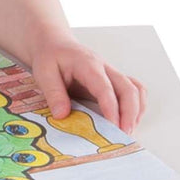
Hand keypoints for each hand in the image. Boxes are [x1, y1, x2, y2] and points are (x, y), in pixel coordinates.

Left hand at [28, 30, 147, 134]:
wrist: (55, 44)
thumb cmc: (50, 56)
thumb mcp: (43, 72)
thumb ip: (53, 93)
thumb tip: (62, 115)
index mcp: (88, 65)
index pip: (105, 88)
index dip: (112, 108)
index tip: (114, 126)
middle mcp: (105, 69)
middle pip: (128, 89)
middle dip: (130, 114)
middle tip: (124, 135)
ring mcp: (111, 74)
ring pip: (135, 90)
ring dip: (136, 111)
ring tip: (127, 131)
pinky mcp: (112, 81)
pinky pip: (133, 91)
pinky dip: (136, 106)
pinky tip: (127, 120)